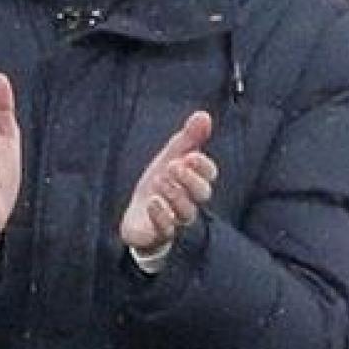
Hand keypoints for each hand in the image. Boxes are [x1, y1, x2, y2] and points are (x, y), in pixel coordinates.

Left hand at [120, 111, 217, 252]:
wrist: (138, 217)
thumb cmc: (159, 185)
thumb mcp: (170, 157)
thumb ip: (188, 138)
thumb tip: (203, 114)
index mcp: (194, 182)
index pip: (209, 175)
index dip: (203, 166)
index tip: (190, 156)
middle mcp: (190, 202)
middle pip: (202, 194)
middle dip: (190, 179)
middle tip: (173, 167)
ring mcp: (177, 220)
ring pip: (187, 212)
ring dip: (175, 195)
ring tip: (160, 181)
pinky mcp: (161, 234)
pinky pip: (167, 229)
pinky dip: (161, 215)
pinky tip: (152, 203)